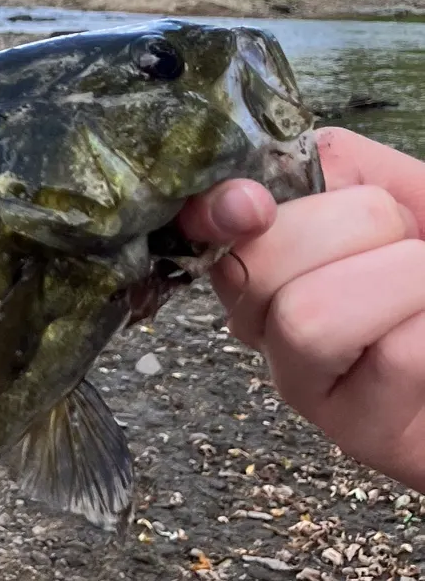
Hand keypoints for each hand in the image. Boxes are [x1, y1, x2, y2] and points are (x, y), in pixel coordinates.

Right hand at [178, 127, 424, 491]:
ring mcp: (300, 381)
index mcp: (256, 248)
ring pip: (308, 318)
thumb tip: (244, 189)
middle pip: (255, 263)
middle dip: (353, 225)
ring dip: (395, 279)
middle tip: (403, 237)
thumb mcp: (392, 187)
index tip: (252, 205)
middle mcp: (259, 317)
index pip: (194, 223)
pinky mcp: (356, 432)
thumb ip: (328, 164)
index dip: (214, 210)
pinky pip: (391, 358)